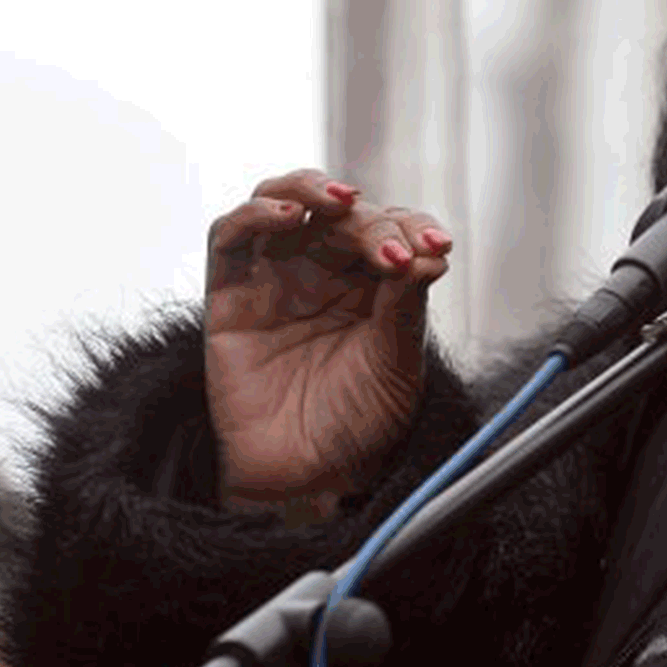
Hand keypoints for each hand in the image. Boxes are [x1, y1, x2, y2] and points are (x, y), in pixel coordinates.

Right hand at [203, 169, 452, 512]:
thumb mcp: (399, 362)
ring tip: (340, 200)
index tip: (437, 244)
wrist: (310, 478)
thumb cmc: (359, 424)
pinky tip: (288, 213)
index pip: (395, 227)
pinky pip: (231, 236)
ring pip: (284, 201)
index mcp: (376, 282)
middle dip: (373, 222)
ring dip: (311, 187)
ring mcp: (276, 277)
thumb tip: (430, 252)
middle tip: (394, 251)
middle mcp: (326, 271)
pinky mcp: (230, 294)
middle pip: (344, 213)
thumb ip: (407, 305)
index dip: (415, 226)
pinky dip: (255, 211)